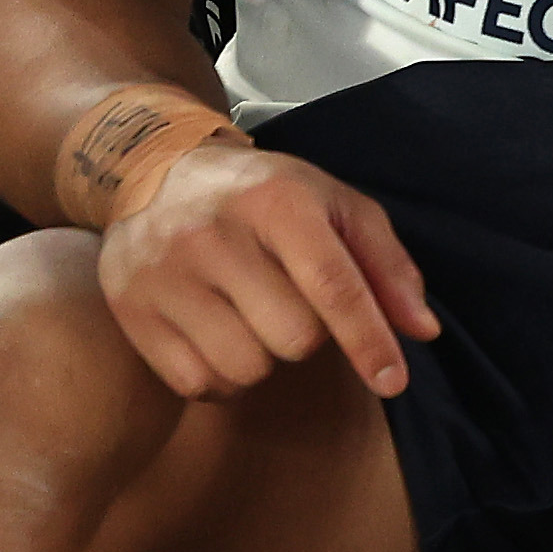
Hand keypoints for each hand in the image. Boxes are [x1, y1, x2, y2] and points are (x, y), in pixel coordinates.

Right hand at [91, 130, 434, 404]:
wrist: (156, 168)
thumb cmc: (265, 195)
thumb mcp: (336, 205)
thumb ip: (387, 265)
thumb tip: (422, 332)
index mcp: (276, 202)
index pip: (332, 286)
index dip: (369, 340)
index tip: (392, 382)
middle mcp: (213, 235)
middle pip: (294, 338)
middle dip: (310, 335)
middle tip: (290, 302)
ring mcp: (163, 274)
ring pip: (245, 367)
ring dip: (265, 358)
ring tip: (252, 317)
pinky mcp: (129, 309)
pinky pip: (197, 383)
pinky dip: (221, 376)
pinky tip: (218, 335)